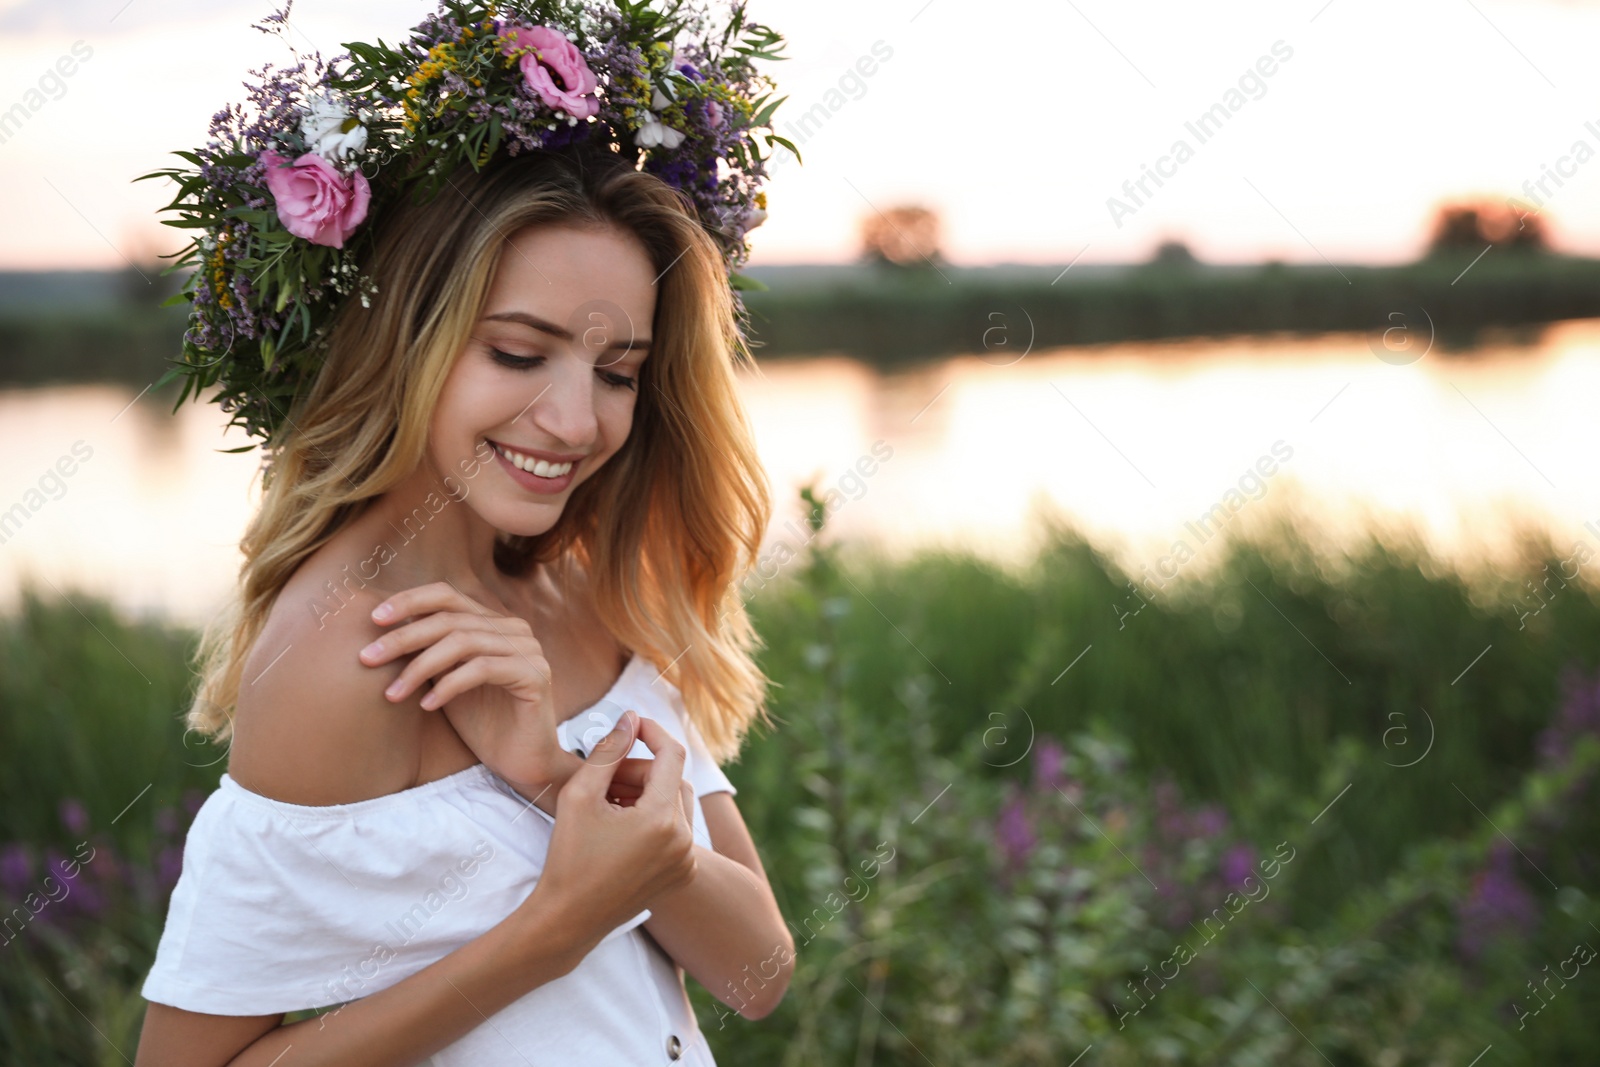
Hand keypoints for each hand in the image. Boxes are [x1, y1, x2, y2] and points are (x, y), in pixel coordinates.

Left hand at [359, 581, 578, 805]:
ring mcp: (527, 649)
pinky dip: (448, 686)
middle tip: (367, 658)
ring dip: (419, 667)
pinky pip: (481, 670)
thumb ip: (428, 652)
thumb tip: (381, 631)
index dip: (409, 600)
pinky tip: (426, 706)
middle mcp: (513, 628)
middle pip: (449, 619)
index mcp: (492, 623)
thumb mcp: (446, 680)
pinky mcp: (535, 674)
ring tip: (392, 694)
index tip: (374, 618)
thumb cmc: (482, 722)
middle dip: (403, 638)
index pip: (447, 596)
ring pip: (463, 642)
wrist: (521, 762)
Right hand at [531, 712, 697, 939]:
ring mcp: (686, 860)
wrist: (568, 919)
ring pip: (676, 803)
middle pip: (672, 779)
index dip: (652, 732)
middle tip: (604, 779)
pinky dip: (656, 818)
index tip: (630, 724)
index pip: (672, 754)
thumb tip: (630, 717)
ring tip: (610, 802)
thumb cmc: (569, 856)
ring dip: (648, 793)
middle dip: (640, 770)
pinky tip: (621, 826)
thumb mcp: (580, 795)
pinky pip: (678, 830)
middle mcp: (683, 841)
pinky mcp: (682, 874)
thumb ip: (608, 750)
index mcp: (661, 820)